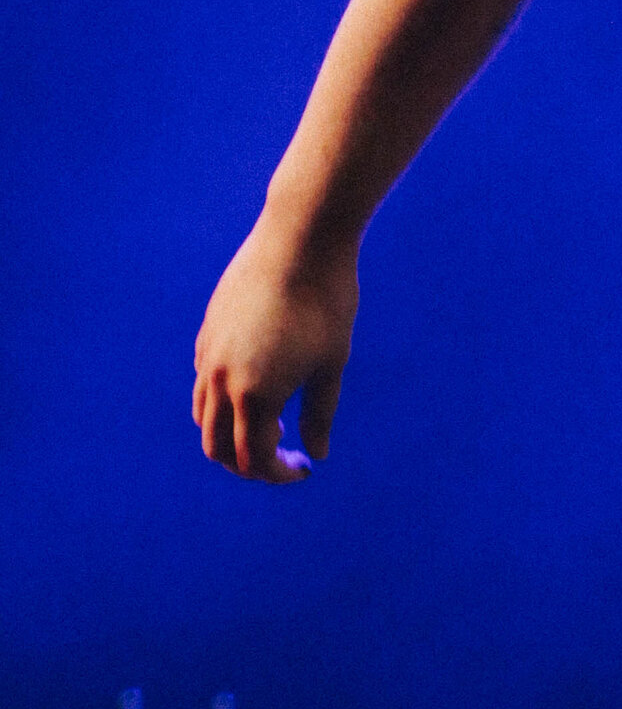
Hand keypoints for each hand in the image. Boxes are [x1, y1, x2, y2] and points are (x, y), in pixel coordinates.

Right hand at [193, 214, 357, 482]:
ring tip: (270, 421)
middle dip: (246, 463)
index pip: (253, 460)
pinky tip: (255, 384)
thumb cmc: (326, 299)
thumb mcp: (331, 362)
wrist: (301, 234)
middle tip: (280, 455)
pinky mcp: (207, 330)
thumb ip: (320, 415)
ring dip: (229, 432)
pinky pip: (202, 382)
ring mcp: (208, 354)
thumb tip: (316, 454)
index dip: (277, 474)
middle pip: (218, 447)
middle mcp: (220, 380)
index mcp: (254, 395)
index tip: (302, 468)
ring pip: (204, 416)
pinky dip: (221, 400)